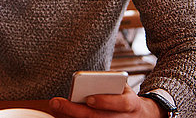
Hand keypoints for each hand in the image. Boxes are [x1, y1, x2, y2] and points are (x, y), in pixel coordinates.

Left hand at [49, 85, 165, 116]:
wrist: (140, 116)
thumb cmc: (124, 97)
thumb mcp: (122, 87)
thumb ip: (107, 83)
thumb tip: (83, 81)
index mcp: (130, 104)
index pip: (121, 103)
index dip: (105, 102)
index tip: (89, 98)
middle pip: (98, 117)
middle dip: (75, 111)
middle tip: (56, 103)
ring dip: (70, 117)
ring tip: (54, 108)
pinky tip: (60, 114)